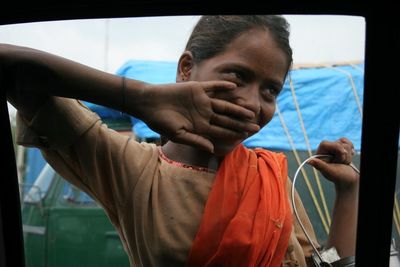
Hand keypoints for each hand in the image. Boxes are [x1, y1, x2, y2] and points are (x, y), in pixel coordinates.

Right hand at [130, 80, 259, 152]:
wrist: (150, 103)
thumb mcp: (178, 134)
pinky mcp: (197, 88)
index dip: (235, 134)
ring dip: (237, 108)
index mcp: (201, 126)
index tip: (248, 137)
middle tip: (256, 127)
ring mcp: (202, 101)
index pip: (222, 131)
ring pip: (224, 104)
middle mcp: (204, 114)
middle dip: (241, 123)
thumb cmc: (160, 121)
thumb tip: (212, 148)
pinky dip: (222, 86)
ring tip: (251, 111)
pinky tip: (234, 87)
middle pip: (227, 119)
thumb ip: (195, 140)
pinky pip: (213, 86)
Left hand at [308, 137, 358, 190]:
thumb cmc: (340, 177)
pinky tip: (348, 158)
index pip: (325, 144)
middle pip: (338, 143)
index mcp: (319, 155)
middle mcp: (325, 151)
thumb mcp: (330, 172)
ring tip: (343, 163)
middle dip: (343, 155)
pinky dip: (351, 151)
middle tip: (340, 164)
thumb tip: (309, 161)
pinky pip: (348, 142)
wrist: (350, 180)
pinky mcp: (342, 148)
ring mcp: (334, 149)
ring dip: (348, 156)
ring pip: (345, 144)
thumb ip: (321, 165)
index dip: (335, 150)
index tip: (338, 161)